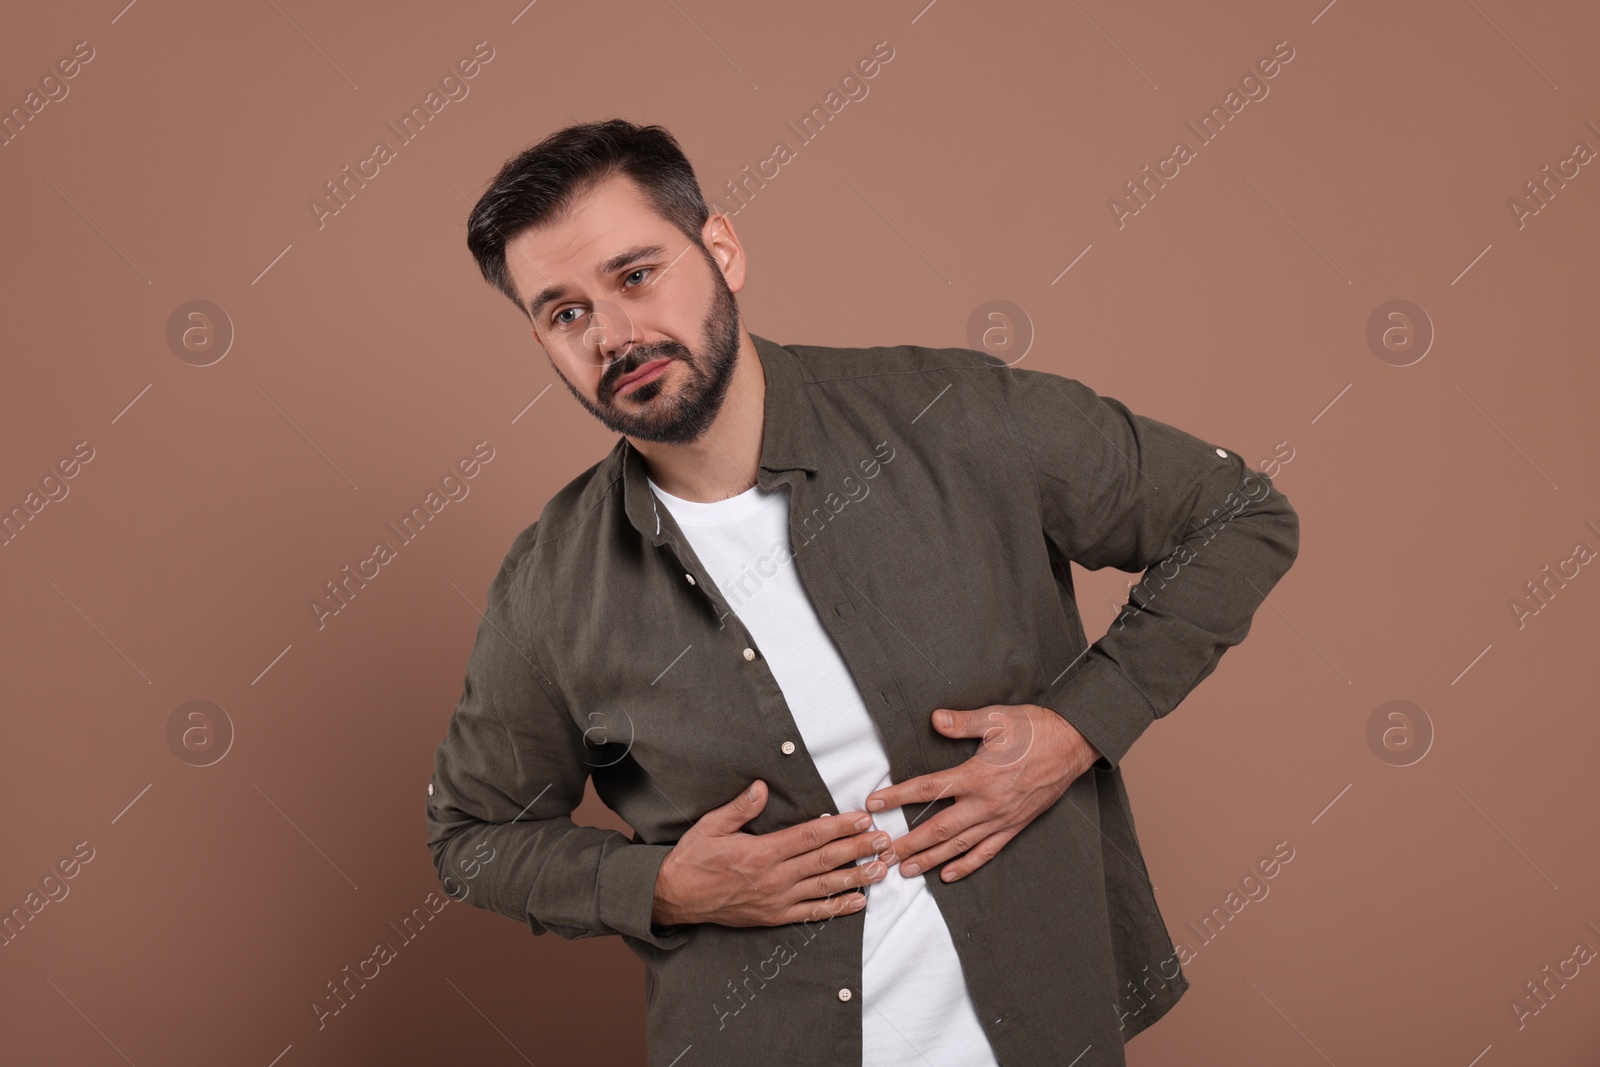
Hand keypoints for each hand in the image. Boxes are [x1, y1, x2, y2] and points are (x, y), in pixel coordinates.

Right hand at [652, 779, 896, 927]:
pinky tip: (858, 902)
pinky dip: (836, 908)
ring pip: (824, 888)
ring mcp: (776, 900)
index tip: (863, 818)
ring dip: (856, 878)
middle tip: (885, 841)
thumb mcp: (711, 826)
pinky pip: (811, 913)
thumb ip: (740, 808)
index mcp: (762, 852)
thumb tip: (761, 786)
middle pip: (825, 860)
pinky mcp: (774, 916)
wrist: (675, 897)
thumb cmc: (693, 858)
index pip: (810, 836)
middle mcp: (774, 877)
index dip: (840, 827)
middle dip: (858, 849)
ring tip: (881, 870)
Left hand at [865, 704, 1100, 883]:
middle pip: (939, 829)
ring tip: (906, 870)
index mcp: (979, 775)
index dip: (898, 797)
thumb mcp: (998, 717)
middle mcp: (988, 802)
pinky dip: (967, 866)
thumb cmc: (1036, 729)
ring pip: (960, 846)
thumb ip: (963, 723)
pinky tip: (948, 875)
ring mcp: (1002, 818)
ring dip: (931, 860)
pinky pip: (988, 851)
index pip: (929, 789)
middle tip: (882, 856)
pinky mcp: (1015, 825)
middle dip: (908, 844)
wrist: (1074, 744)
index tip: (874, 804)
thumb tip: (936, 719)